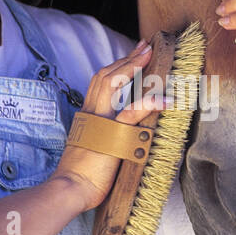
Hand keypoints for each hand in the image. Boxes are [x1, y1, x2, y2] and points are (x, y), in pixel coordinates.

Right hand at [54, 40, 165, 210]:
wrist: (70, 188)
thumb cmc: (81, 175)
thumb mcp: (92, 148)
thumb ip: (103, 135)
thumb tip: (120, 133)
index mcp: (87, 116)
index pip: (100, 82)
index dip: (117, 66)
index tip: (133, 54)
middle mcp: (91, 113)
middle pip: (105, 75)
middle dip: (126, 58)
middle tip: (144, 45)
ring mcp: (99, 123)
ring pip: (112, 84)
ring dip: (132, 66)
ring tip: (149, 54)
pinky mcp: (111, 137)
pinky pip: (131, 114)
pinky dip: (149, 102)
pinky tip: (165, 98)